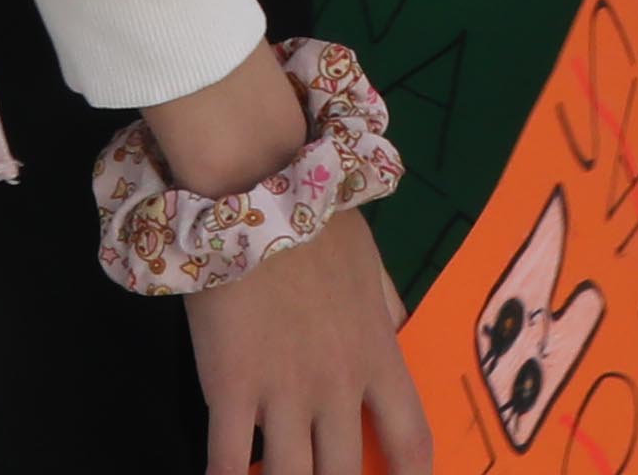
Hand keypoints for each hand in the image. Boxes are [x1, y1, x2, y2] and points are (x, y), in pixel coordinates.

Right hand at [177, 170, 428, 474]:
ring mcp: (283, 391)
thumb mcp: (371, 264)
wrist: (255, 192)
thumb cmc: (316, 222)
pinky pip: (227, 460)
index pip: (410, 437)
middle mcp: (337, 386)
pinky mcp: (230, 387)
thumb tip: (396, 333)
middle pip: (343, 474)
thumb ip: (385, 308)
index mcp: (378, 355)